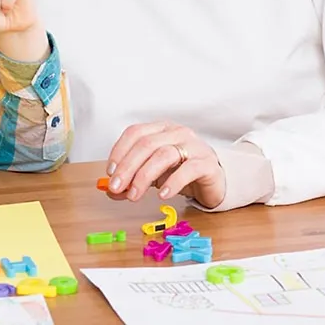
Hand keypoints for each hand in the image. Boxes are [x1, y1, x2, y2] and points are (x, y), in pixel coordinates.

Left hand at [105, 122, 225, 208]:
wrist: (215, 180)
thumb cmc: (181, 172)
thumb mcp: (153, 175)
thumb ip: (131, 181)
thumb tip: (111, 191)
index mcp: (160, 129)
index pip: (135, 132)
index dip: (119, 151)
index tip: (110, 172)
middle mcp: (176, 132)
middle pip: (146, 144)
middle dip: (127, 167)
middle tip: (116, 187)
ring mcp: (193, 146)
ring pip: (164, 155)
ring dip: (144, 176)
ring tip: (134, 195)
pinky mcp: (207, 163)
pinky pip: (188, 169)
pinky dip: (173, 182)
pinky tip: (162, 195)